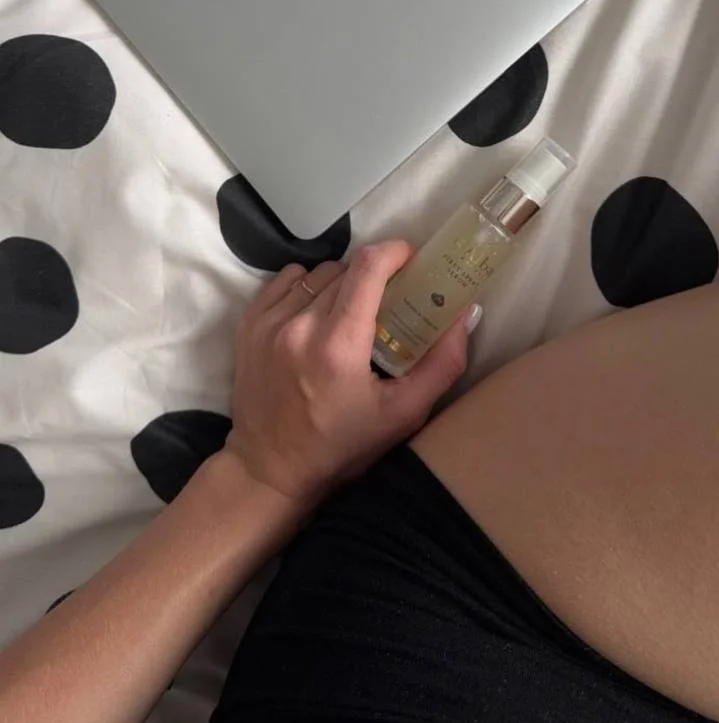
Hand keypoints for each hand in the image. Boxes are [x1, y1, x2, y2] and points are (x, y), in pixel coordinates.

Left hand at [224, 241, 476, 506]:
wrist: (270, 469)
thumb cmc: (342, 446)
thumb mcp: (404, 415)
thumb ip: (442, 364)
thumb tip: (464, 313)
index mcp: (338, 346)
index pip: (367, 267)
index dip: (394, 253)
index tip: (410, 261)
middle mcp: (299, 326)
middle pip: (347, 269)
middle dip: (373, 278)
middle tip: (386, 303)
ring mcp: (269, 322)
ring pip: (318, 273)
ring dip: (341, 283)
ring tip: (349, 314)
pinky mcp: (250, 324)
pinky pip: (287, 280)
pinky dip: (308, 287)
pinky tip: (316, 315)